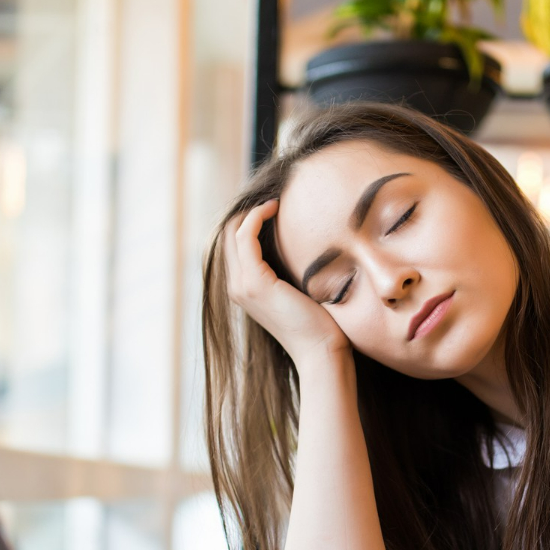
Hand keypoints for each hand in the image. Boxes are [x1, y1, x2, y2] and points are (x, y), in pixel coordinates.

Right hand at [224, 199, 348, 365]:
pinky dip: (256, 217)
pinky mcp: (255, 282)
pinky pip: (245, 237)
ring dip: (252, 210)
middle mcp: (236, 288)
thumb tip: (299, 246)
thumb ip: (290, 271)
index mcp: (244, 290)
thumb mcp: (299, 291)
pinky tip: (275, 207)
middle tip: (273, 198)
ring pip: (234, 232)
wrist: (320, 351)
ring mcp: (242, 286)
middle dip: (247, 211)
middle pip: (228, 235)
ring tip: (275, 200)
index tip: (273, 206)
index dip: (248, 220)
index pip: (234, 245)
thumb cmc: (319, 325)